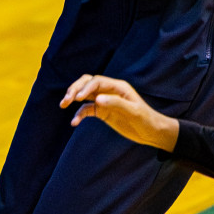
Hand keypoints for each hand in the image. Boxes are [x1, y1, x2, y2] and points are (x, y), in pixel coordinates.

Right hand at [60, 74, 179, 150]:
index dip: (85, 88)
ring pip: (85, 94)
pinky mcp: (103, 112)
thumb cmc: (145, 119)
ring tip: (63, 105)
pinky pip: (87, 110)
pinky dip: (79, 114)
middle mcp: (109, 91)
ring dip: (73, 97)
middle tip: (66, 100)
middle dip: (75, 89)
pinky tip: (74, 122)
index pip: (97, 81)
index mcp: (117, 86)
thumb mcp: (133, 111)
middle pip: (87, 83)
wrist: (151, 132)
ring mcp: (105, 101)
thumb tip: (96, 99)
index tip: (77, 98)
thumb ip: (115, 104)